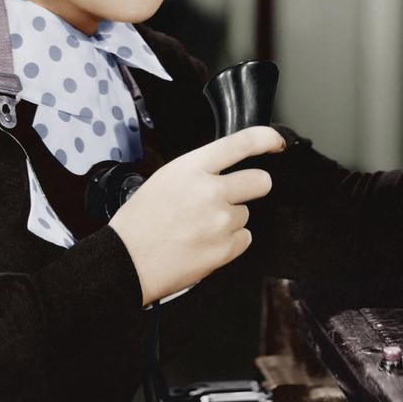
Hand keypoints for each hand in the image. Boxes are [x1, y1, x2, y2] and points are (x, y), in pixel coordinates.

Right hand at [108, 126, 284, 304]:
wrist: (126, 262)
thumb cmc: (139, 223)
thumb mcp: (164, 179)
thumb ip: (198, 172)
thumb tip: (225, 172)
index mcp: (191, 168)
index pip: (242, 143)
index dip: (267, 139)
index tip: (276, 142)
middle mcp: (210, 191)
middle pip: (260, 181)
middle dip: (253, 187)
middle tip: (233, 197)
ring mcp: (220, 221)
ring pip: (245, 214)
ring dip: (230, 220)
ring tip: (198, 228)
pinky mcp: (225, 249)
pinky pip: (244, 239)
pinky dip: (229, 242)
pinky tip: (204, 243)